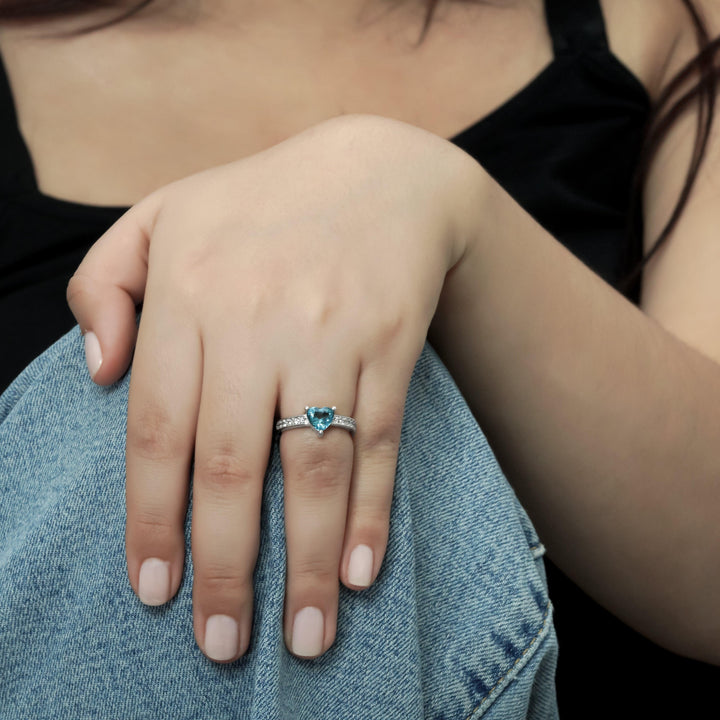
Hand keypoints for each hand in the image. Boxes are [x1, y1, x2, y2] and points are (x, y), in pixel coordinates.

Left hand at [67, 114, 479, 661]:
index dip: (153, 517)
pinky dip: (371, 511)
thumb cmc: (263, 201)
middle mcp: (257, 319)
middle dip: (225, 565)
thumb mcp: (162, 214)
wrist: (381, 171)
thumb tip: (97, 374)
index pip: (156, 427)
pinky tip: (362, 570)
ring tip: (305, 637)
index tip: (155, 589)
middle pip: (231, 464)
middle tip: (222, 642)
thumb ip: (103, 284)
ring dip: (308, 562)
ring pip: (313, 467)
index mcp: (189, 290)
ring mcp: (330, 334)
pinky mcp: (390, 345)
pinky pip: (378, 440)